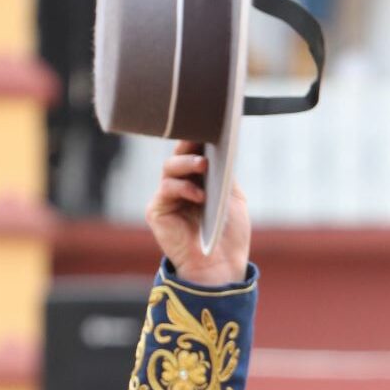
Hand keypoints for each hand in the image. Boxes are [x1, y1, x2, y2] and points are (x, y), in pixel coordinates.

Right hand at [145, 142, 250, 286]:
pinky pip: (166, 190)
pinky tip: (198, 195)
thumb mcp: (232, 198)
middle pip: (179, 155)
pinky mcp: (157, 211)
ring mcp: (166, 198)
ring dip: (186, 163)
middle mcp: (179, 186)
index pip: (194, 151)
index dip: (199, 137)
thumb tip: (221, 147)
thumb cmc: (228, 235)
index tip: (210, 123)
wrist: (221, 267)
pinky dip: (183, 189)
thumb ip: (224, 173)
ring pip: (169, 168)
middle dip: (190, 144)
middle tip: (203, 136)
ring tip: (203, 165)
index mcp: (197, 180)